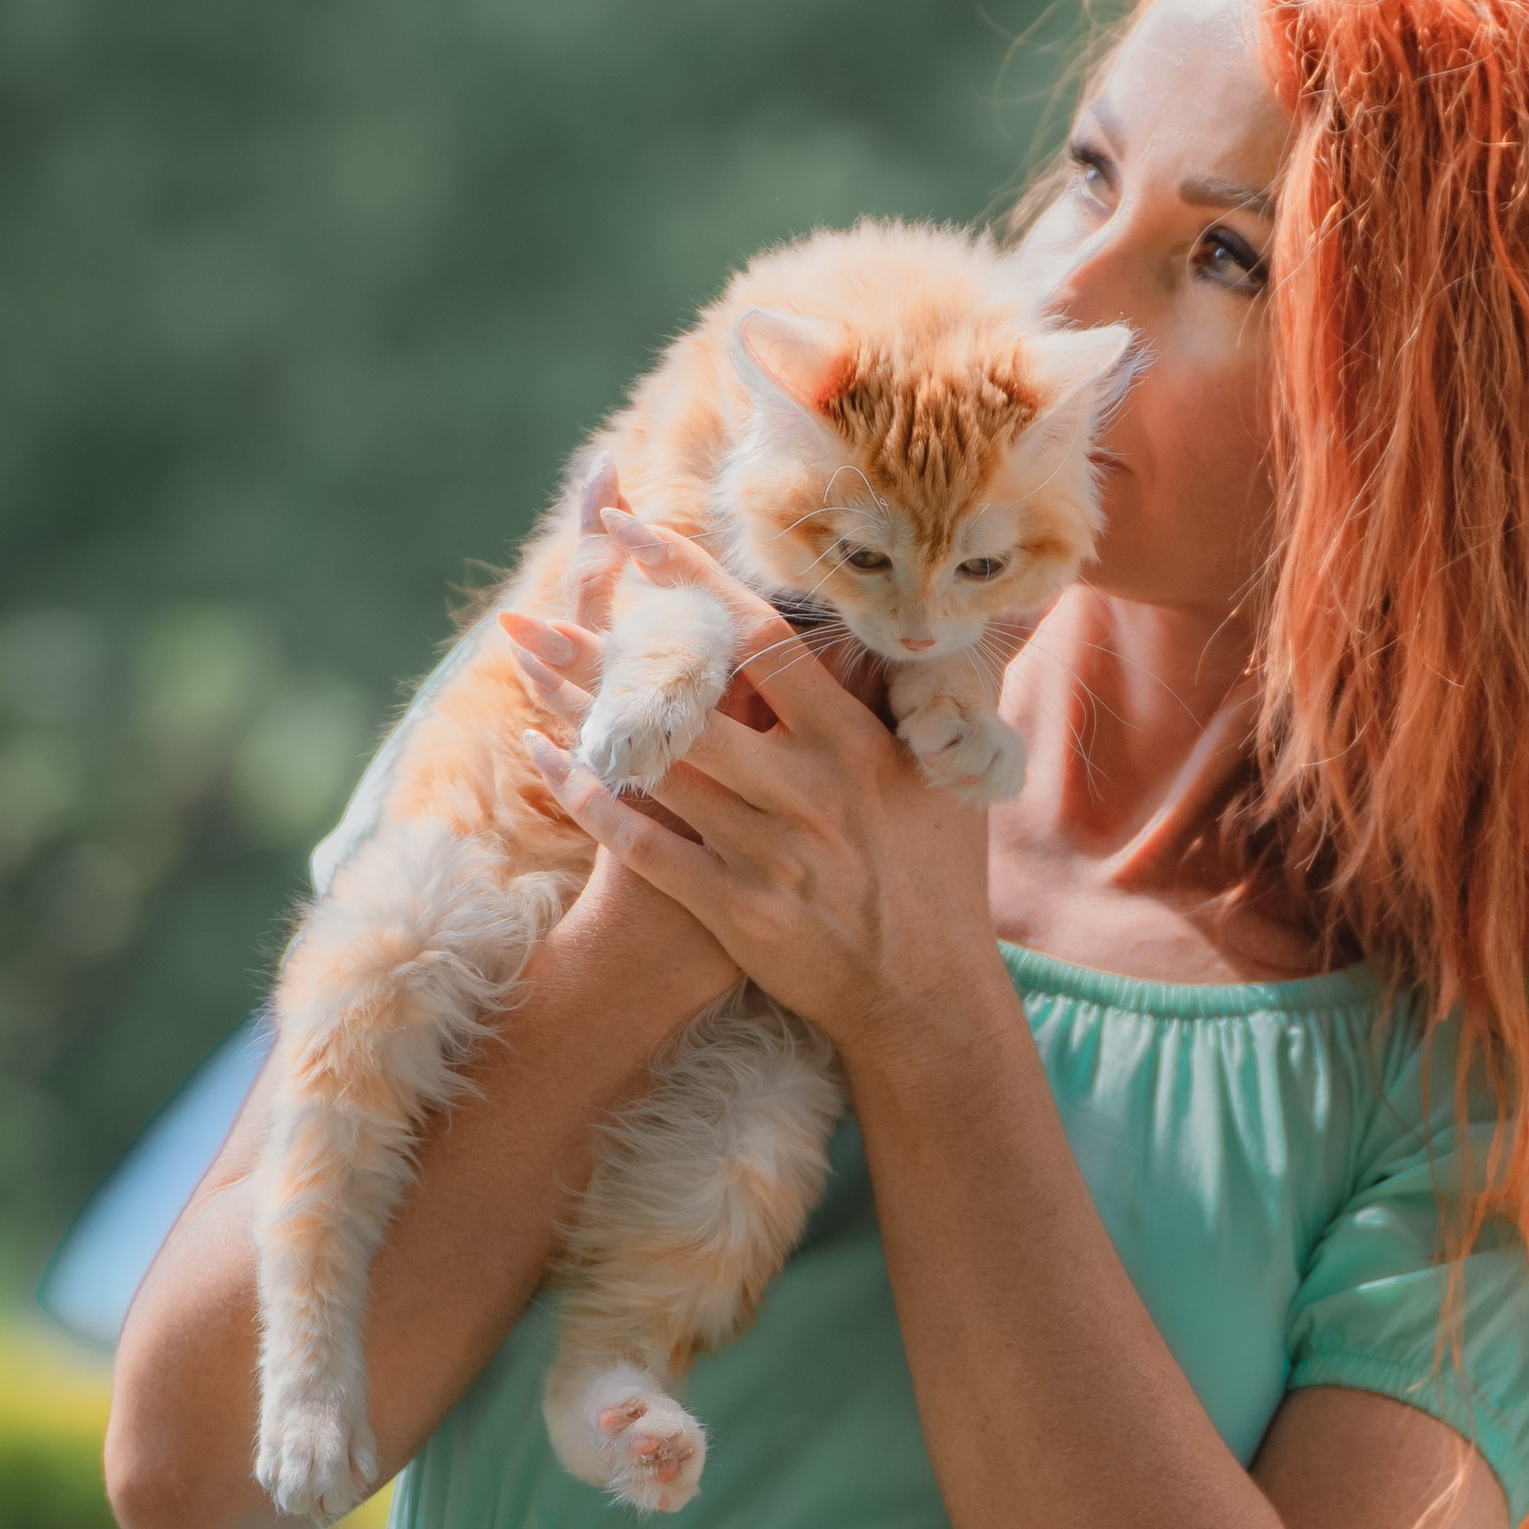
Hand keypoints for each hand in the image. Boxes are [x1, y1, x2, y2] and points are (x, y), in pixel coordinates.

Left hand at [517, 514, 1010, 1066]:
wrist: (926, 997)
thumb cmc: (940, 875)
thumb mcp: (957, 775)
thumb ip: (952, 689)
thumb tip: (1002, 602)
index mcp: (858, 744)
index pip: (763, 641)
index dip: (694, 581)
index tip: (636, 531)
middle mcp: (809, 793)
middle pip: (688, 703)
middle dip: (604, 654)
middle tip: (536, 613)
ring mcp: (768, 854)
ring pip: (656, 765)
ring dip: (581, 713)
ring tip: (526, 665)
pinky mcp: (735, 911)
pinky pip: (643, 846)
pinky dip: (591, 801)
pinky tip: (546, 761)